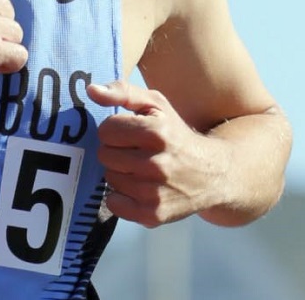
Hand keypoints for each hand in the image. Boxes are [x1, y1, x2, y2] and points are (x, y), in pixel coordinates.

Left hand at [87, 81, 221, 227]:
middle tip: (136, 152)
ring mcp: (154, 192)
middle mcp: (156, 164)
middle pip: (104, 154)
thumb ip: (123, 92)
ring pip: (109, 178)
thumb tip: (91, 91)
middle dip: (117, 151)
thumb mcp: (157, 105)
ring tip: (141, 170)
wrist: (213, 174)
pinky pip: (113, 203)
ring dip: (120, 173)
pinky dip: (121, 197)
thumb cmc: (177, 135)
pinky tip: (139, 188)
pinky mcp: (152, 214)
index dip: (115, 130)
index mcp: (157, 132)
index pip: (106, 130)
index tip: (130, 133)